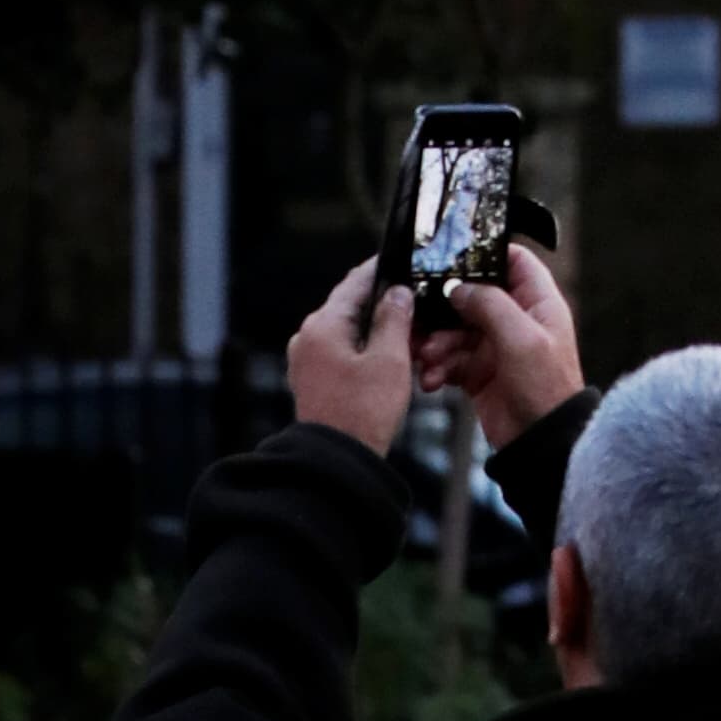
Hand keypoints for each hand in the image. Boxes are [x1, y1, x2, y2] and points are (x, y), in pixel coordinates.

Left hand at [289, 266, 415, 452]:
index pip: (354, 283)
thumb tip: (398, 293)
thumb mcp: (390, 360)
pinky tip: (388, 361)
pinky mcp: (312, 379)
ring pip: (348, 332)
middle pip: (350, 308)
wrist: (337, 461)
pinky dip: (364, 351)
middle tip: (414, 304)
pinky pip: (341, 353)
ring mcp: (306, 359)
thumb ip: (395, 320)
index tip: (398, 259)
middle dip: (383, 305)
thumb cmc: (362, 413)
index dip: (380, 270)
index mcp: (323, 325)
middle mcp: (308, 337)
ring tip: (408, 335)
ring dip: (376, 332)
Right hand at [413, 243, 583, 449]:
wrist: (541, 444)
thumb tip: (457, 286)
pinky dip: (437, 366)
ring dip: (436, 342)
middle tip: (422, 315)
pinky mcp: (478, 372)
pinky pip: (449, 359)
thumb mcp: (522, 338)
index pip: (514, 261)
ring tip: (427, 357)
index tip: (452, 253)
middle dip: (444, 307)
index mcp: (537, 304)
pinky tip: (431, 378)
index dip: (485, 252)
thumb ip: (489, 303)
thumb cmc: (546, 390)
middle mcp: (516, 321)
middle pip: (472, 295)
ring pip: (454, 328)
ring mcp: (496, 347)